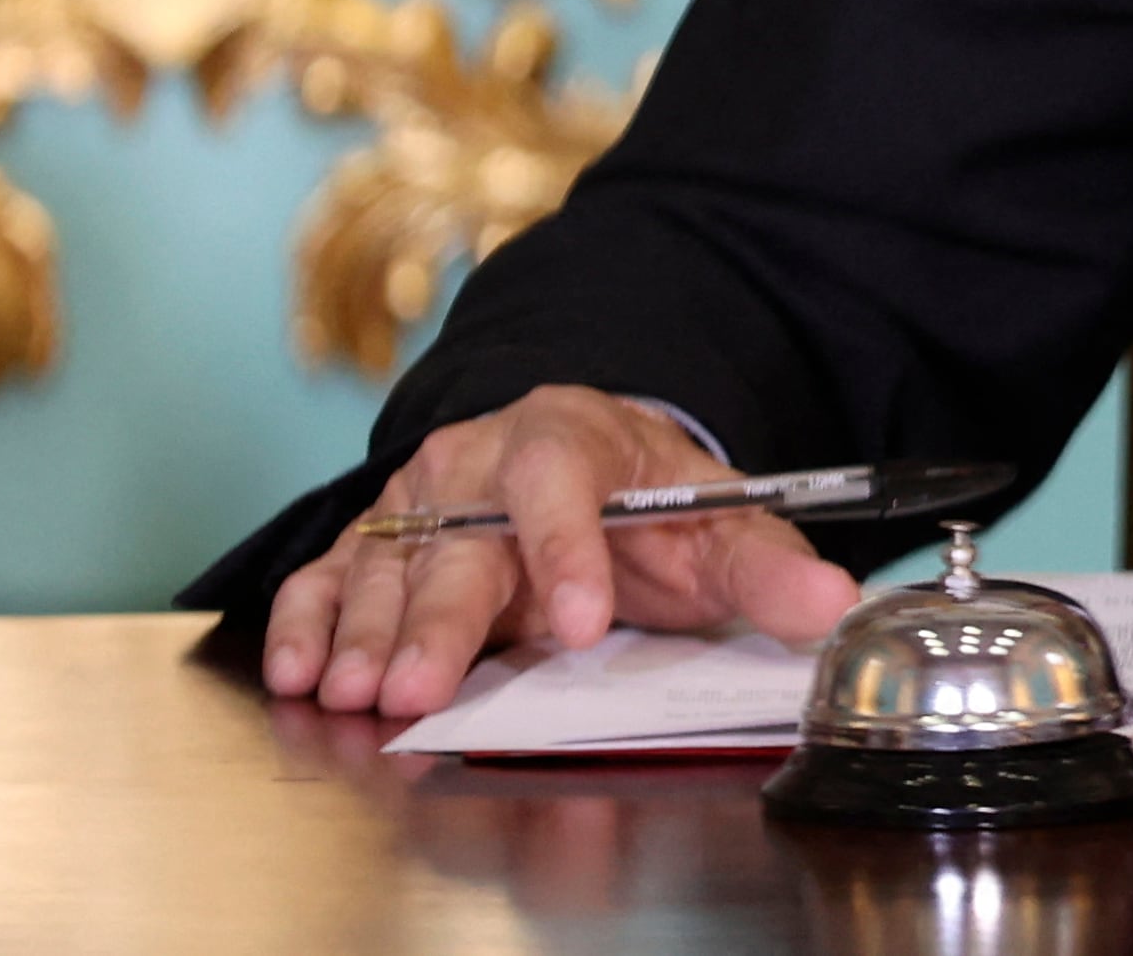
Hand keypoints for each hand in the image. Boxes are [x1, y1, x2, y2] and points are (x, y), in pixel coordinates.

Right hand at [262, 385, 861, 719]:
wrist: (583, 461)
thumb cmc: (646, 502)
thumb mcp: (717, 523)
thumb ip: (767, 567)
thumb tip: (830, 603)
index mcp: (573, 439)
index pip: (564, 482)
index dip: (569, 551)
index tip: (579, 624)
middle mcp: (480, 460)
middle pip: (459, 539)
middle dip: (441, 620)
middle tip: (421, 687)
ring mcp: (419, 498)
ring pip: (388, 565)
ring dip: (367, 633)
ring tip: (356, 692)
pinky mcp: (375, 538)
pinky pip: (330, 573)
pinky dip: (308, 619)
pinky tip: (302, 670)